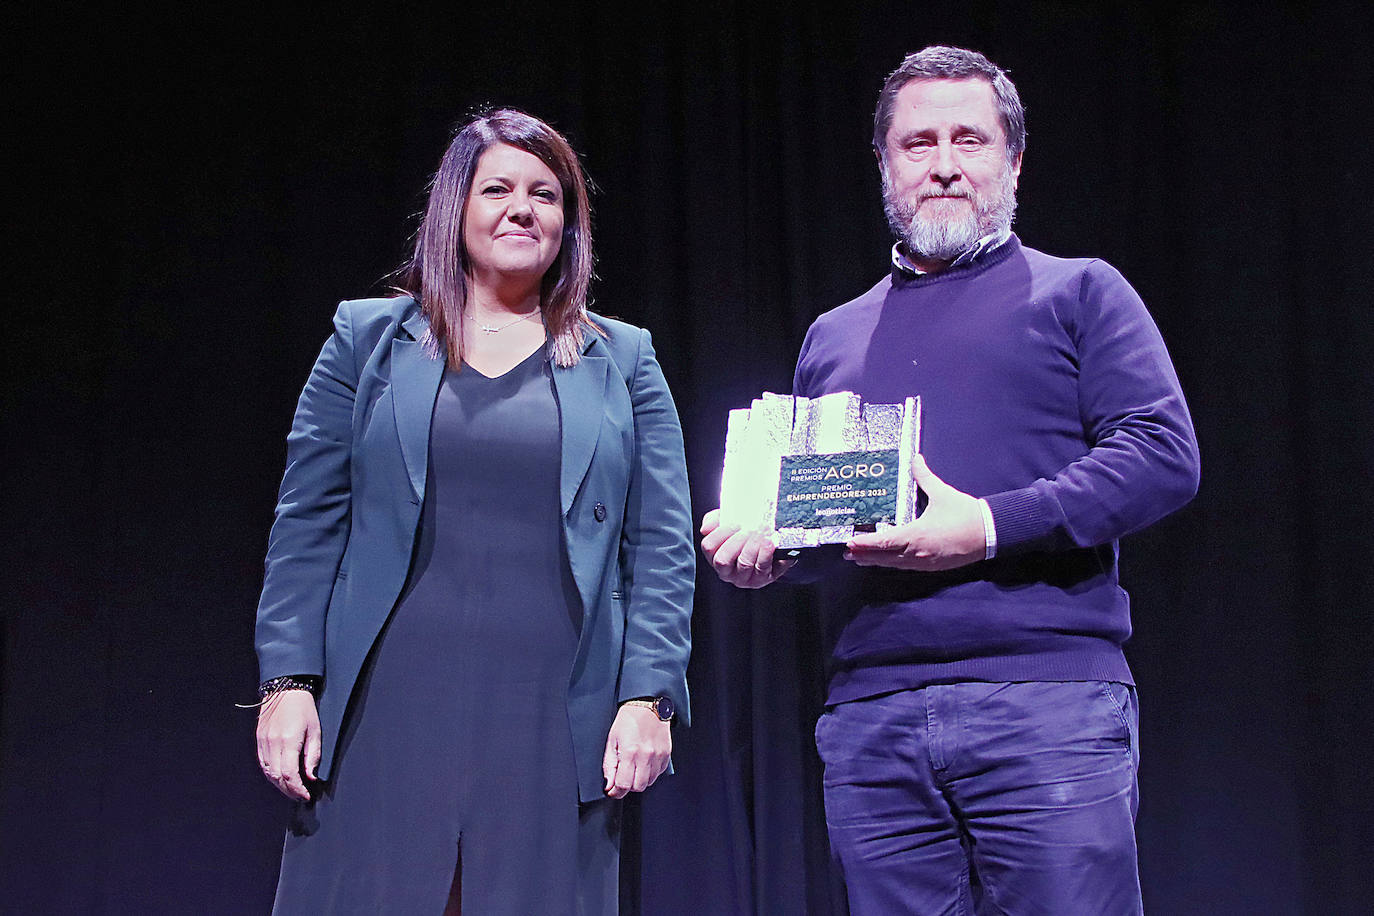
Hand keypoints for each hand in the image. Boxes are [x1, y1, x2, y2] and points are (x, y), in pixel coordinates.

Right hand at [256, 689, 321, 800]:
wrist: (285, 690)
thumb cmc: (303, 709)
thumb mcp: (315, 731)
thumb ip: (313, 756)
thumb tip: (311, 777)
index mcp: (288, 741)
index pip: (289, 774)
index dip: (297, 789)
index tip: (306, 796)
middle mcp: (273, 743)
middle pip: (277, 777)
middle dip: (289, 791)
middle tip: (300, 796)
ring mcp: (263, 742)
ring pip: (268, 772)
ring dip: (279, 785)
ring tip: (291, 790)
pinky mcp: (259, 740)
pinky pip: (263, 763)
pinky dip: (271, 774)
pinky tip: (280, 778)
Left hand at [602, 704, 671, 797]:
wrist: (648, 706)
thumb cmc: (628, 720)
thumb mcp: (612, 740)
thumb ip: (609, 765)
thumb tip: (609, 785)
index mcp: (630, 752)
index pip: (623, 785)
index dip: (616, 791)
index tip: (612, 790)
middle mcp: (646, 756)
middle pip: (637, 787)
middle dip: (628, 786)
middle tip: (623, 777)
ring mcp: (658, 756)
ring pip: (648, 782)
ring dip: (639, 780)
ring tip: (634, 767)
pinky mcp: (666, 755)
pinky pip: (658, 774)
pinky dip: (650, 773)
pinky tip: (644, 762)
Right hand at [700, 508, 796, 587]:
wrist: (773, 544)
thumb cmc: (746, 534)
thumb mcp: (729, 522)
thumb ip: (714, 520)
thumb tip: (705, 529)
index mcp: (714, 556)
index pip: (709, 547)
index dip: (721, 533)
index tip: (736, 523)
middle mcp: (725, 571)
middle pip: (722, 560)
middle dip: (737, 541)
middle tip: (750, 529)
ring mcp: (743, 578)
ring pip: (743, 564)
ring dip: (753, 545)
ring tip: (762, 532)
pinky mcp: (761, 580)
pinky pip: (762, 567)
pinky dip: (766, 552)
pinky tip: (769, 542)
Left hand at [845, 455, 985, 570]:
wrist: (989, 533)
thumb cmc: (965, 514)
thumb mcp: (942, 493)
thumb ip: (924, 476)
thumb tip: (915, 459)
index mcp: (916, 535)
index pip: (884, 543)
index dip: (865, 544)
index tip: (850, 543)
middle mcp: (917, 552)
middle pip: (884, 558)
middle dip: (865, 556)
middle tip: (848, 553)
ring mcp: (925, 562)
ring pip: (895, 565)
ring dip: (878, 562)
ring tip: (862, 558)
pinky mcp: (933, 567)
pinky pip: (908, 567)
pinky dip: (894, 564)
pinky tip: (889, 560)